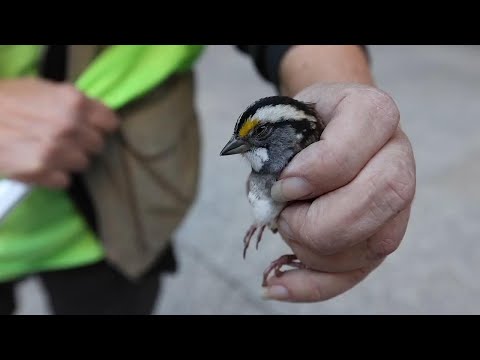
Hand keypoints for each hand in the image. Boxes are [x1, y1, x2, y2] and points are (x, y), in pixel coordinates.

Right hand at [0, 78, 118, 187]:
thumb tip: (92, 113)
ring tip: (50, 152)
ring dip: (70, 161)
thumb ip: (70, 101)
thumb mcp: (40, 89)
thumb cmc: (4, 101)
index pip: (110, 123)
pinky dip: (55, 176)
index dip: (100, 126)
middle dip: (84, 143)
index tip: (92, 129)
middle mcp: (70, 127)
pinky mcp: (43, 173)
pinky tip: (41, 166)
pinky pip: (65, 180)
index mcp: (73, 102)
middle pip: (98, 145)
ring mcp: (58, 152)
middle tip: (65, 140)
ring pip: (83, 164)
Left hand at [266, 83, 415, 301]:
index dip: (315, 173)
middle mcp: (397, 159)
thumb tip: (277, 195)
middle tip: (283, 210)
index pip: (355, 149)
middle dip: (317, 220)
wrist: (329, 127)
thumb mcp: (288, 113)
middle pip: (378, 200)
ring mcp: (396, 205)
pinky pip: (354, 274)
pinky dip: (312, 286)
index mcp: (375, 115)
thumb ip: (277, 143)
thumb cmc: (305, 122)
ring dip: (309, 248)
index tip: (283, 185)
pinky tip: (276, 287)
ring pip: (368, 247)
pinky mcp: (379, 238)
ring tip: (286, 224)